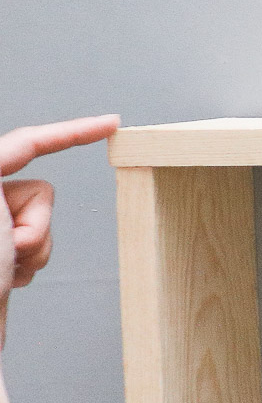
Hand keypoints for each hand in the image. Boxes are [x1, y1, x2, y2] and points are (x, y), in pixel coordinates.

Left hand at [1, 116, 120, 349]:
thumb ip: (6, 179)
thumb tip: (25, 160)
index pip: (27, 143)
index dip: (71, 131)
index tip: (110, 124)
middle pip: (40, 191)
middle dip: (36, 222)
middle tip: (7, 248)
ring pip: (44, 223)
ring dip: (35, 249)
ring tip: (4, 267)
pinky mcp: (1, 252)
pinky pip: (40, 246)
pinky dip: (31, 264)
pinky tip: (5, 278)